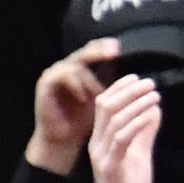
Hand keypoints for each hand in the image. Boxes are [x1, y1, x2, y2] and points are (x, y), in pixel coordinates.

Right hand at [29, 37, 117, 171]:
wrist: (62, 136)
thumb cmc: (83, 117)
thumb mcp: (104, 100)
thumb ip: (116, 86)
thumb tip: (139, 78)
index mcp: (80, 68)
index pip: (93, 49)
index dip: (105, 46)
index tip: (121, 47)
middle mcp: (66, 67)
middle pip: (83, 52)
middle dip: (99, 52)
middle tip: (114, 52)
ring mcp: (53, 75)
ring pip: (74, 65)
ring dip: (90, 77)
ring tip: (101, 91)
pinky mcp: (44, 86)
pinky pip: (59, 78)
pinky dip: (74, 86)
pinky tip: (84, 97)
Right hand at [88, 74, 161, 182]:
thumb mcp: (140, 153)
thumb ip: (144, 132)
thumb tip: (153, 109)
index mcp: (101, 138)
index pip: (105, 105)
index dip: (120, 88)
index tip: (137, 78)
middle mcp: (97, 143)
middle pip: (106, 107)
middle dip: (128, 91)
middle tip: (149, 82)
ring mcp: (102, 155)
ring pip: (114, 120)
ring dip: (135, 104)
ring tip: (154, 95)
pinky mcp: (110, 168)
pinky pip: (121, 140)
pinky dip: (136, 124)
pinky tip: (149, 115)